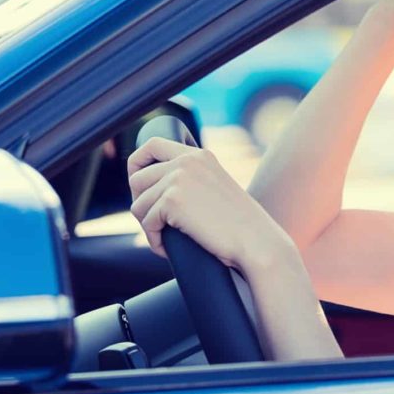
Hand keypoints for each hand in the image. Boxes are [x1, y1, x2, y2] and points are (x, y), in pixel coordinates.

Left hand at [128, 137, 296, 274]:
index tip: (140, 187)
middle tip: (155, 223)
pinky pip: (147, 222)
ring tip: (164, 238)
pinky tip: (167, 249)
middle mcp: (187, 161)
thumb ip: (191, 180)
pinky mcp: (172, 201)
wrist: (256, 242)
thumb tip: (154, 191)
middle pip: (137, 178)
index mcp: (199, 155)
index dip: (136, 164)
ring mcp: (178, 179)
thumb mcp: (215, 189)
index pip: (152, 144)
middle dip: (141, 204)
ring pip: (139, 204)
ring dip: (148, 226)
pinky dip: (153, 240)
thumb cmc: (240, 225)